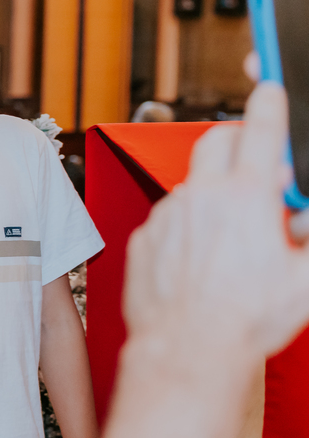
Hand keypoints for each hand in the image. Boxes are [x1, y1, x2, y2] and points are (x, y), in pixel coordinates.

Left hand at [124, 83, 308, 359]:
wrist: (188, 349)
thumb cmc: (247, 319)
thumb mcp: (307, 275)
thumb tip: (301, 213)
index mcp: (247, 198)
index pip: (260, 129)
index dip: (268, 103)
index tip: (269, 88)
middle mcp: (201, 197)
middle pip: (216, 140)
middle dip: (237, 142)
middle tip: (256, 167)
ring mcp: (167, 215)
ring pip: (192, 183)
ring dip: (213, 193)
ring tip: (232, 235)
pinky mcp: (144, 236)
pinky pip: (169, 218)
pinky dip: (187, 226)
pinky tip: (201, 259)